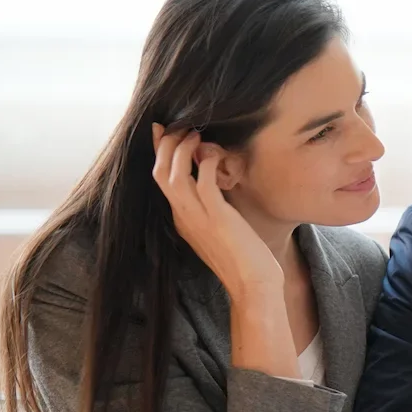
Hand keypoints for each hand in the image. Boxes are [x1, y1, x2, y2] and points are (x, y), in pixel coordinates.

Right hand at [151, 124, 281, 299]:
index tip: (161, 130)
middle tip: (180, 126)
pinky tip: (218, 152)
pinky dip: (208, 161)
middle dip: (166, 144)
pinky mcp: (217, 217)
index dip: (158, 152)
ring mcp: (198, 217)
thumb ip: (213, 209)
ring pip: (174, 173)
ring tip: (196, 133)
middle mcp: (183, 216)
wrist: (253, 286)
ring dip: (182, 148)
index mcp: (182, 219)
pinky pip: (205, 180)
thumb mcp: (221, 230)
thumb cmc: (244, 259)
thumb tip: (215, 185)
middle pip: (159, 172)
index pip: (161, 179)